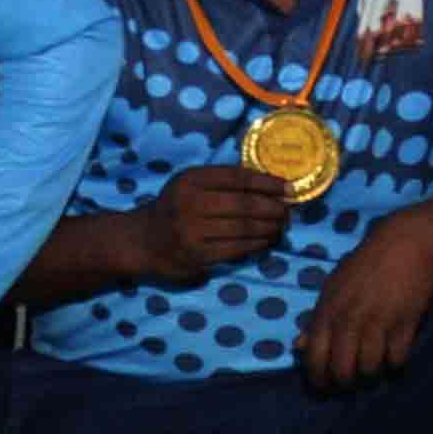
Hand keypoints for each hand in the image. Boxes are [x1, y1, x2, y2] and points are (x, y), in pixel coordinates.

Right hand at [132, 160, 297, 285]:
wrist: (144, 240)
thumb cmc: (175, 208)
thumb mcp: (190, 185)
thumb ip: (222, 181)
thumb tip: (270, 184)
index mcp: (189, 180)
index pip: (237, 178)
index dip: (267, 182)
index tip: (288, 188)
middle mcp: (189, 203)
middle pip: (245, 204)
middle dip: (274, 208)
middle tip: (288, 211)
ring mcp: (193, 231)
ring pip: (245, 228)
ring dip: (270, 227)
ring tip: (281, 225)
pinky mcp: (199, 255)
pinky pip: (239, 248)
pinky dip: (258, 244)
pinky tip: (266, 240)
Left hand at [300, 206, 432, 388]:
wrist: (402, 243)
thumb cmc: (364, 266)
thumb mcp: (332, 289)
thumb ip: (317, 320)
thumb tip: (299, 347)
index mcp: (327, 311)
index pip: (314, 357)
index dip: (317, 379)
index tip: (323, 389)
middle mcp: (349, 320)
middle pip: (342, 370)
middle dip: (345, 385)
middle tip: (351, 385)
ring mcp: (378, 323)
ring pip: (370, 369)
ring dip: (371, 377)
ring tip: (373, 373)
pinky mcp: (405, 324)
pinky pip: (397, 359)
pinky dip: (395, 365)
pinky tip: (394, 359)